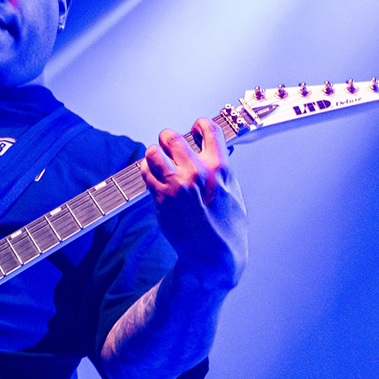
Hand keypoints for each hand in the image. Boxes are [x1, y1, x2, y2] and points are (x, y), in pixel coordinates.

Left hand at [143, 119, 246, 289]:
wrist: (212, 254)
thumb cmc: (227, 227)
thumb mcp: (233, 193)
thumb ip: (222, 172)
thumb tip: (215, 158)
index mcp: (219, 168)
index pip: (209, 129)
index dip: (200, 125)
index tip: (196, 128)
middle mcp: (196, 173)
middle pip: (172, 137)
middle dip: (169, 138)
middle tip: (169, 145)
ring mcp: (176, 185)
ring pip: (153, 152)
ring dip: (155, 153)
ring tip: (158, 160)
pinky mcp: (160, 199)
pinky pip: (145, 173)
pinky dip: (147, 169)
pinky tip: (152, 174)